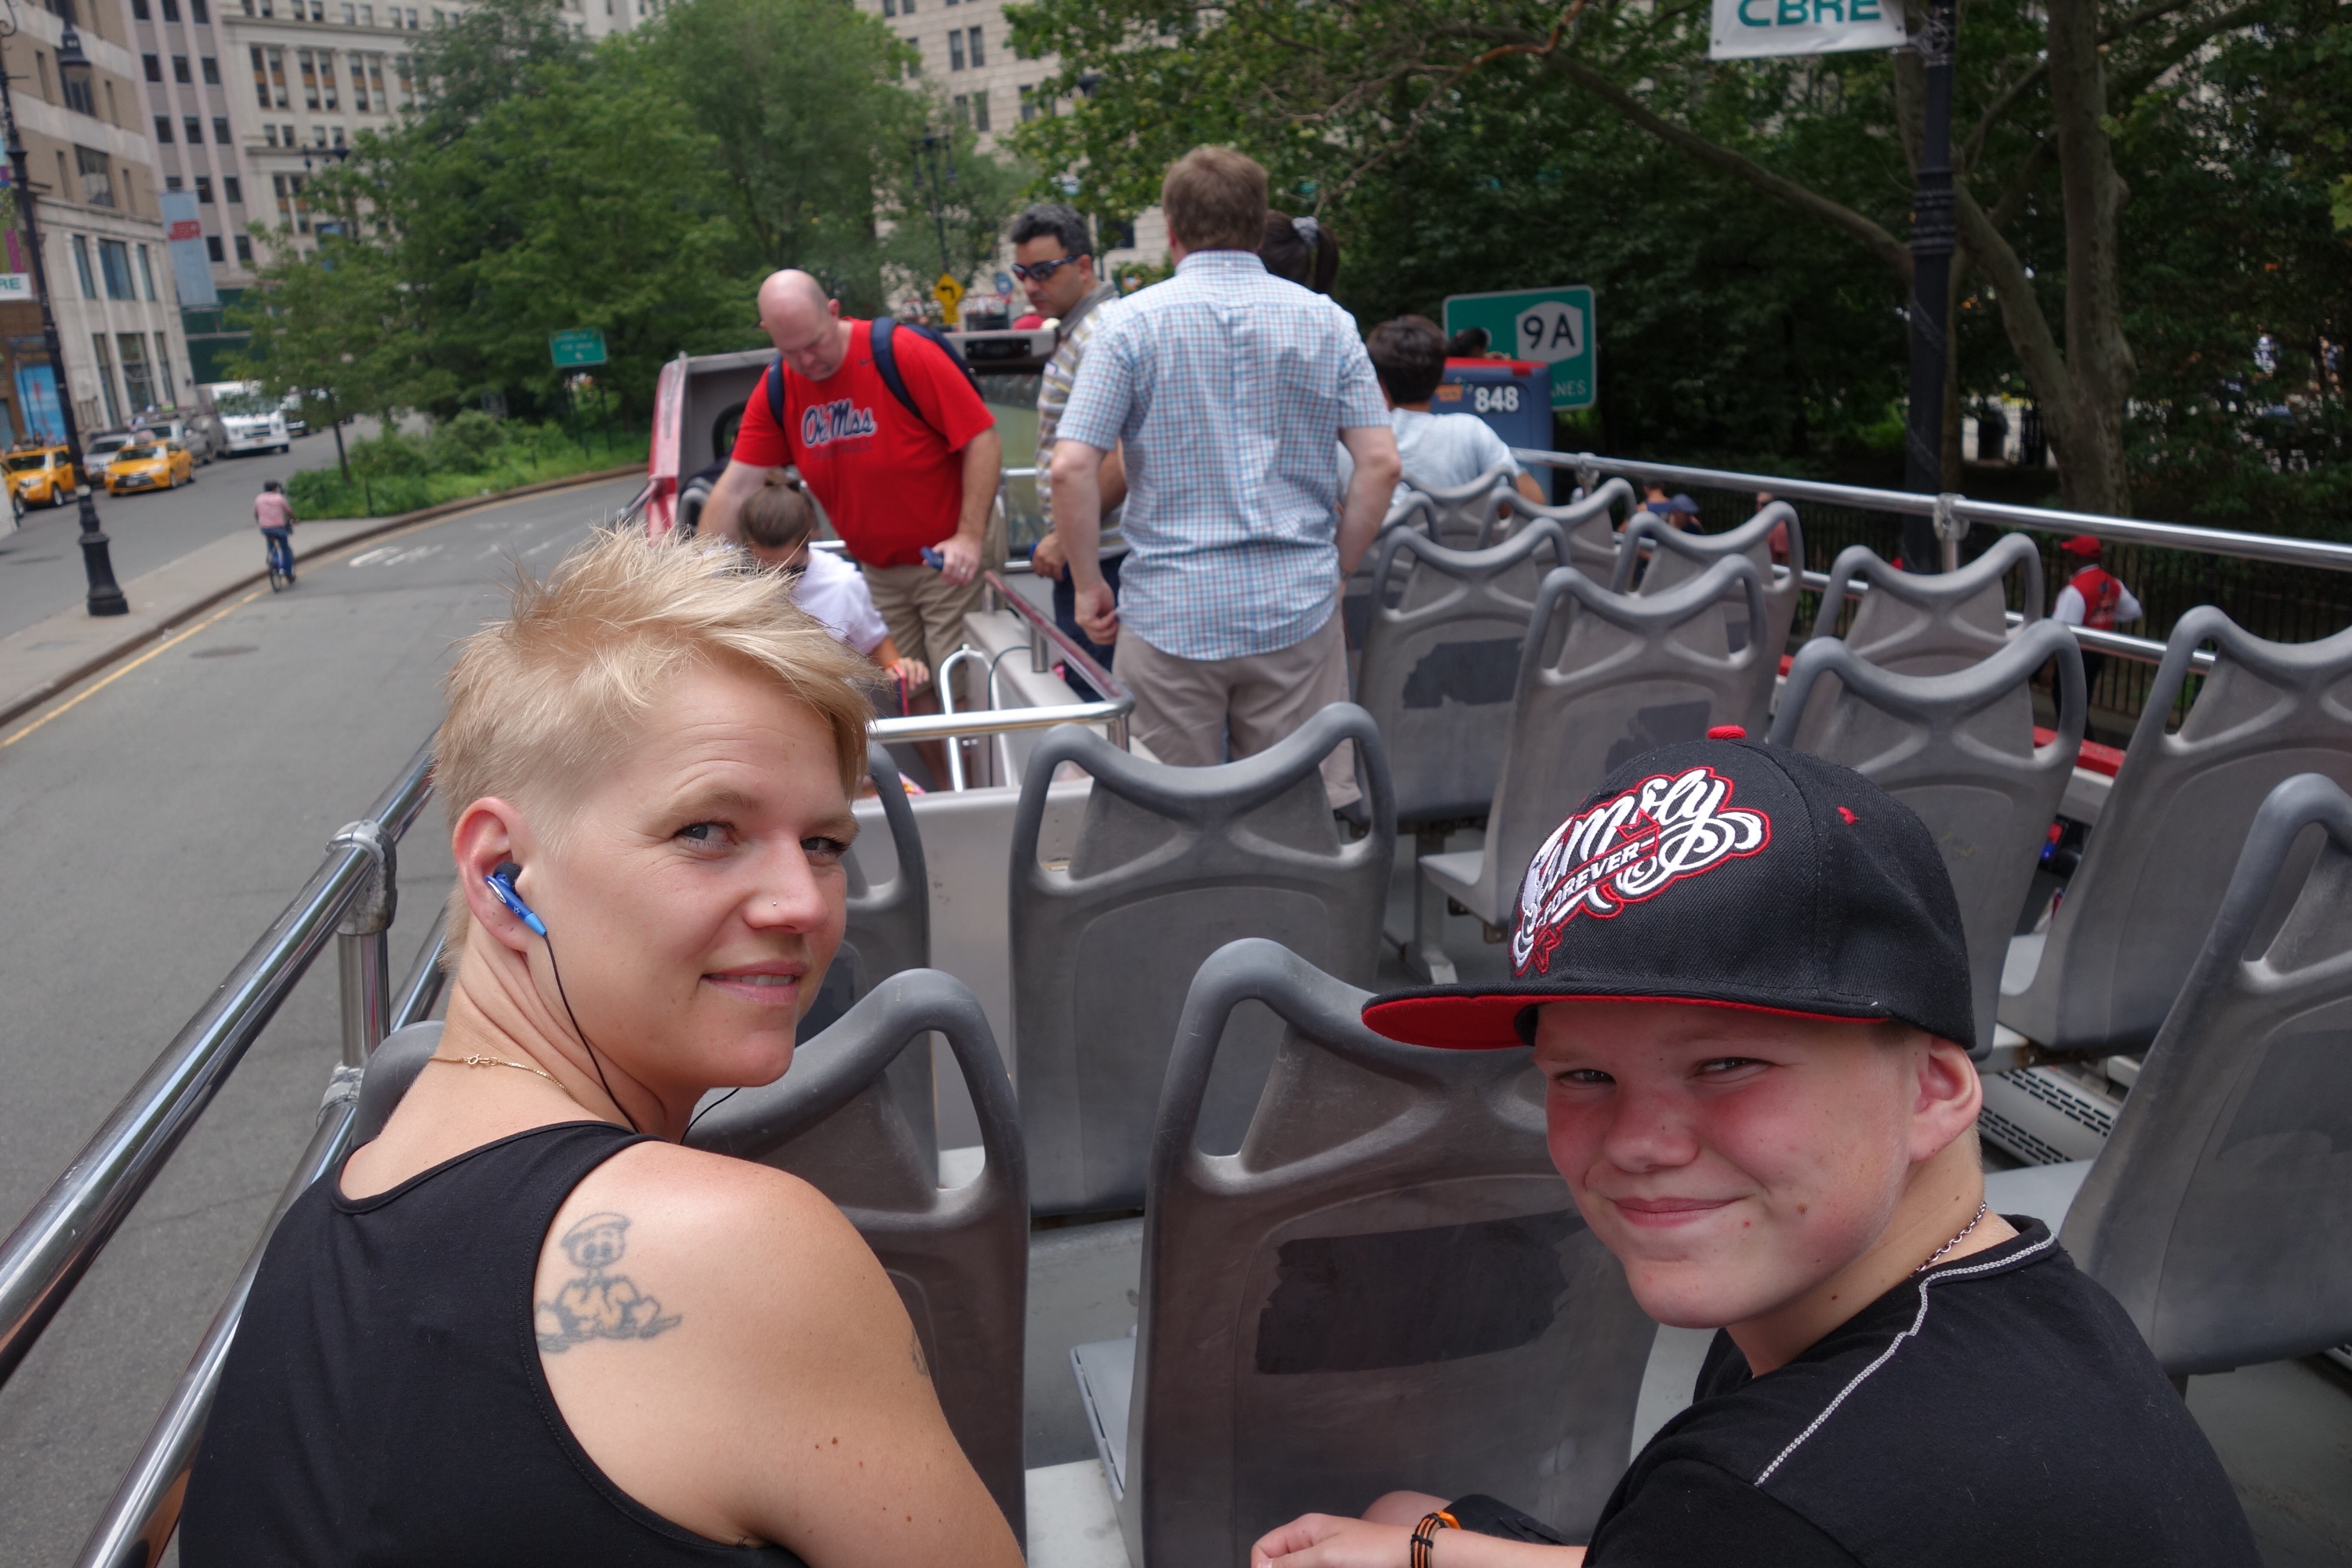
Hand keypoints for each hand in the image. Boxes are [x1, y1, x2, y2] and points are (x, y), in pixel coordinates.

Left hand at [887, 657, 930, 692]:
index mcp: (900, 662)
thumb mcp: (890, 674)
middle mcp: (908, 661)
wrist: (899, 673)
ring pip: (920, 665)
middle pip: (911, 666)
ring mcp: (915, 663)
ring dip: (920, 674)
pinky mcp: (921, 667)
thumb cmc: (894, 674)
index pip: (902, 665)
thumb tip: (895, 679)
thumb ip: (891, 676)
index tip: (903, 678)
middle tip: (912, 687)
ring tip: (919, 683)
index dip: (903, 671)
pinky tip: (925, 680)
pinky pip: (925, 668)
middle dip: (912, 677)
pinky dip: (926, 674)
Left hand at [935, 533, 981, 586]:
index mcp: (950, 550)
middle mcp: (960, 554)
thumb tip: (925, 563)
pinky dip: (965, 581)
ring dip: (958, 582)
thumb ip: (933, 554)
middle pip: (956, 572)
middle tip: (948, 582)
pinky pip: (970, 576)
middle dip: (951, 580)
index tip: (943, 577)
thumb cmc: (953, 543)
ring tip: (955, 583)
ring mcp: (969, 559)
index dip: (946, 574)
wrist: (970, 537)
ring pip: (963, 576)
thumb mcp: (942, 545)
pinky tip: (962, 582)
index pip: (949, 564)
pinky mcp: (975, 563)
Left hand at [1030, 530, 1065, 580]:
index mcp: (1038, 552)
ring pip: (1049, 574)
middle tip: (1052, 575)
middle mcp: (1042, 557)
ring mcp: (1049, 561)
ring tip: (1058, 576)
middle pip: (1042, 572)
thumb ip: (1041, 551)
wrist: (1065, 534)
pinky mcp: (1057, 564)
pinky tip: (1062, 577)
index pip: (1035, 567)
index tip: (1042, 574)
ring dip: (1054, 576)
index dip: (1039, 572)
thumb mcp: (1044, 543)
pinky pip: (1057, 575)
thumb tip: (1042, 559)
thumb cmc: (1057, 538)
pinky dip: (1059, 577)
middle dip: (1047, 575)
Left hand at [1075, 579, 1117, 643]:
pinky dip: (1108, 621)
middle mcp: (1083, 624)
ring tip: (1117, 622)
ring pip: (1098, 635)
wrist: (1091, 581)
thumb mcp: (1107, 610)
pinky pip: (1099, 626)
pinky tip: (1113, 613)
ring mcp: (1083, 622)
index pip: (1096, 637)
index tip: (1119, 635)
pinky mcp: (1085, 619)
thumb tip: (1118, 631)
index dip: (1108, 639)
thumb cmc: (1100, 591)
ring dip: (1111, 630)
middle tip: (1120, 632)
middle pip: (1096, 640)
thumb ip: (1109, 620)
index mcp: (1088, 622)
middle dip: (1110, 638)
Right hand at [1251, 1513, 1411, 1567]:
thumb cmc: (1369, 1551)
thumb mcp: (1326, 1555)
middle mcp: (1309, 1541)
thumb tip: (1262, 1567)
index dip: (1261, 1566)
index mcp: (1304, 1529)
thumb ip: (1292, 1562)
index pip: (1264, 1547)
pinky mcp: (1334, 1566)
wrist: (1405, 1556)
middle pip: (1279, 1561)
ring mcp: (1322, 1555)